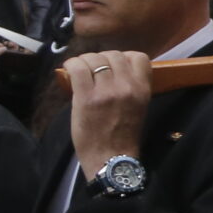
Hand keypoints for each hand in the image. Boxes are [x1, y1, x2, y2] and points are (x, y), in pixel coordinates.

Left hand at [66, 50, 152, 184]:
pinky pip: (77, 68)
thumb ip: (131, 87)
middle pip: (114, 55)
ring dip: (85, 61)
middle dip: (101, 58)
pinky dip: (71, 64)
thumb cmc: (123, 135)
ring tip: (80, 70)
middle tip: (93, 69)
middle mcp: (127, 86)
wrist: (110, 157)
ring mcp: (106, 91)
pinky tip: (69, 70)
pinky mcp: (86, 98)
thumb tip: (113, 69)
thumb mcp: (138, 107)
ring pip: (94, 58)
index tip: (114, 66)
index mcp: (143, 89)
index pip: (139, 57)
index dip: (124, 57)